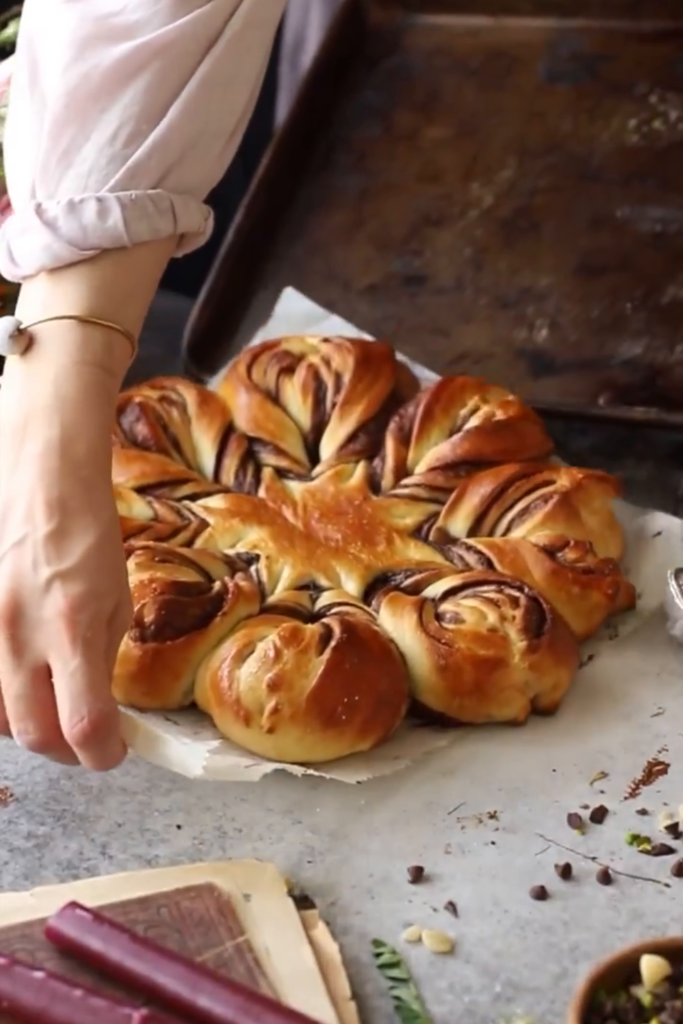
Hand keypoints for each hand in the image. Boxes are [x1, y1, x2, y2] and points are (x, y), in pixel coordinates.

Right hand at [0, 323, 131, 768]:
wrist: (39, 472)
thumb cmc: (87, 529)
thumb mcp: (116, 595)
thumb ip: (102, 656)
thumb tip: (96, 705)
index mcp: (74, 628)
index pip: (85, 727)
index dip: (104, 755)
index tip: (113, 752)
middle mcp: (19, 634)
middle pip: (34, 736)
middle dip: (67, 748)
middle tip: (83, 736)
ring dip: (27, 723)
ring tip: (48, 702)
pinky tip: (16, 676)